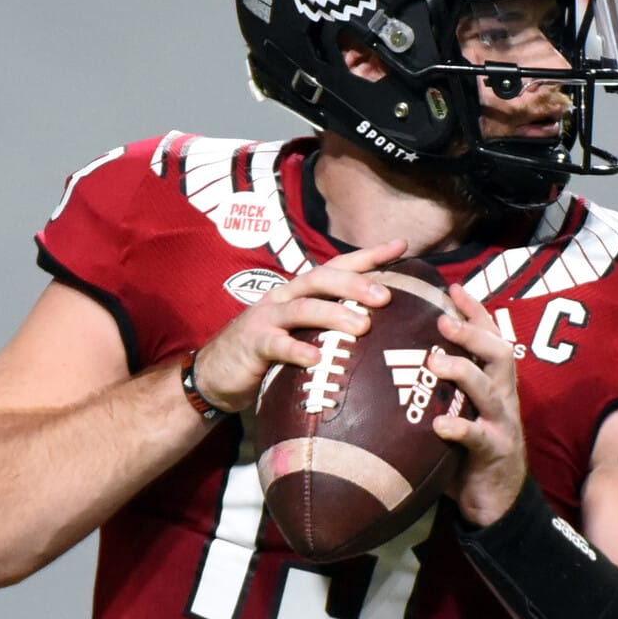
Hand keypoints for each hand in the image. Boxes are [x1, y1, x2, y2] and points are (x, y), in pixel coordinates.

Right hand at [191, 240, 404, 413]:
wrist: (216, 372)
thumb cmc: (269, 352)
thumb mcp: (302, 332)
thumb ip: (331, 326)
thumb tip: (379, 328)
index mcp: (301, 291)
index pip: (338, 266)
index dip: (369, 255)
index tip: (401, 245)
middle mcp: (285, 296)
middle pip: (322, 279)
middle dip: (355, 284)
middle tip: (385, 297)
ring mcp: (267, 318)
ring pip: (303, 309)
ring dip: (334, 314)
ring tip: (362, 327)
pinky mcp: (252, 344)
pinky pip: (276, 344)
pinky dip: (296, 350)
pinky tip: (315, 359)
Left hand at [428, 283, 526, 527]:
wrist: (496, 501)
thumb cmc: (465, 452)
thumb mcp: (454, 411)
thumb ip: (434, 389)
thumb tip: (386, 361)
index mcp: (493, 383)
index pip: (490, 336)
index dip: (475, 310)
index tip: (451, 285)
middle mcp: (502, 397)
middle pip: (498, 352)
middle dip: (472, 332)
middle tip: (442, 318)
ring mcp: (501, 424)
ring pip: (490, 390)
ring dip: (463, 372)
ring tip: (436, 361)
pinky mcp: (494, 453)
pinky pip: (478, 437)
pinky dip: (459, 428)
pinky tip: (439, 425)